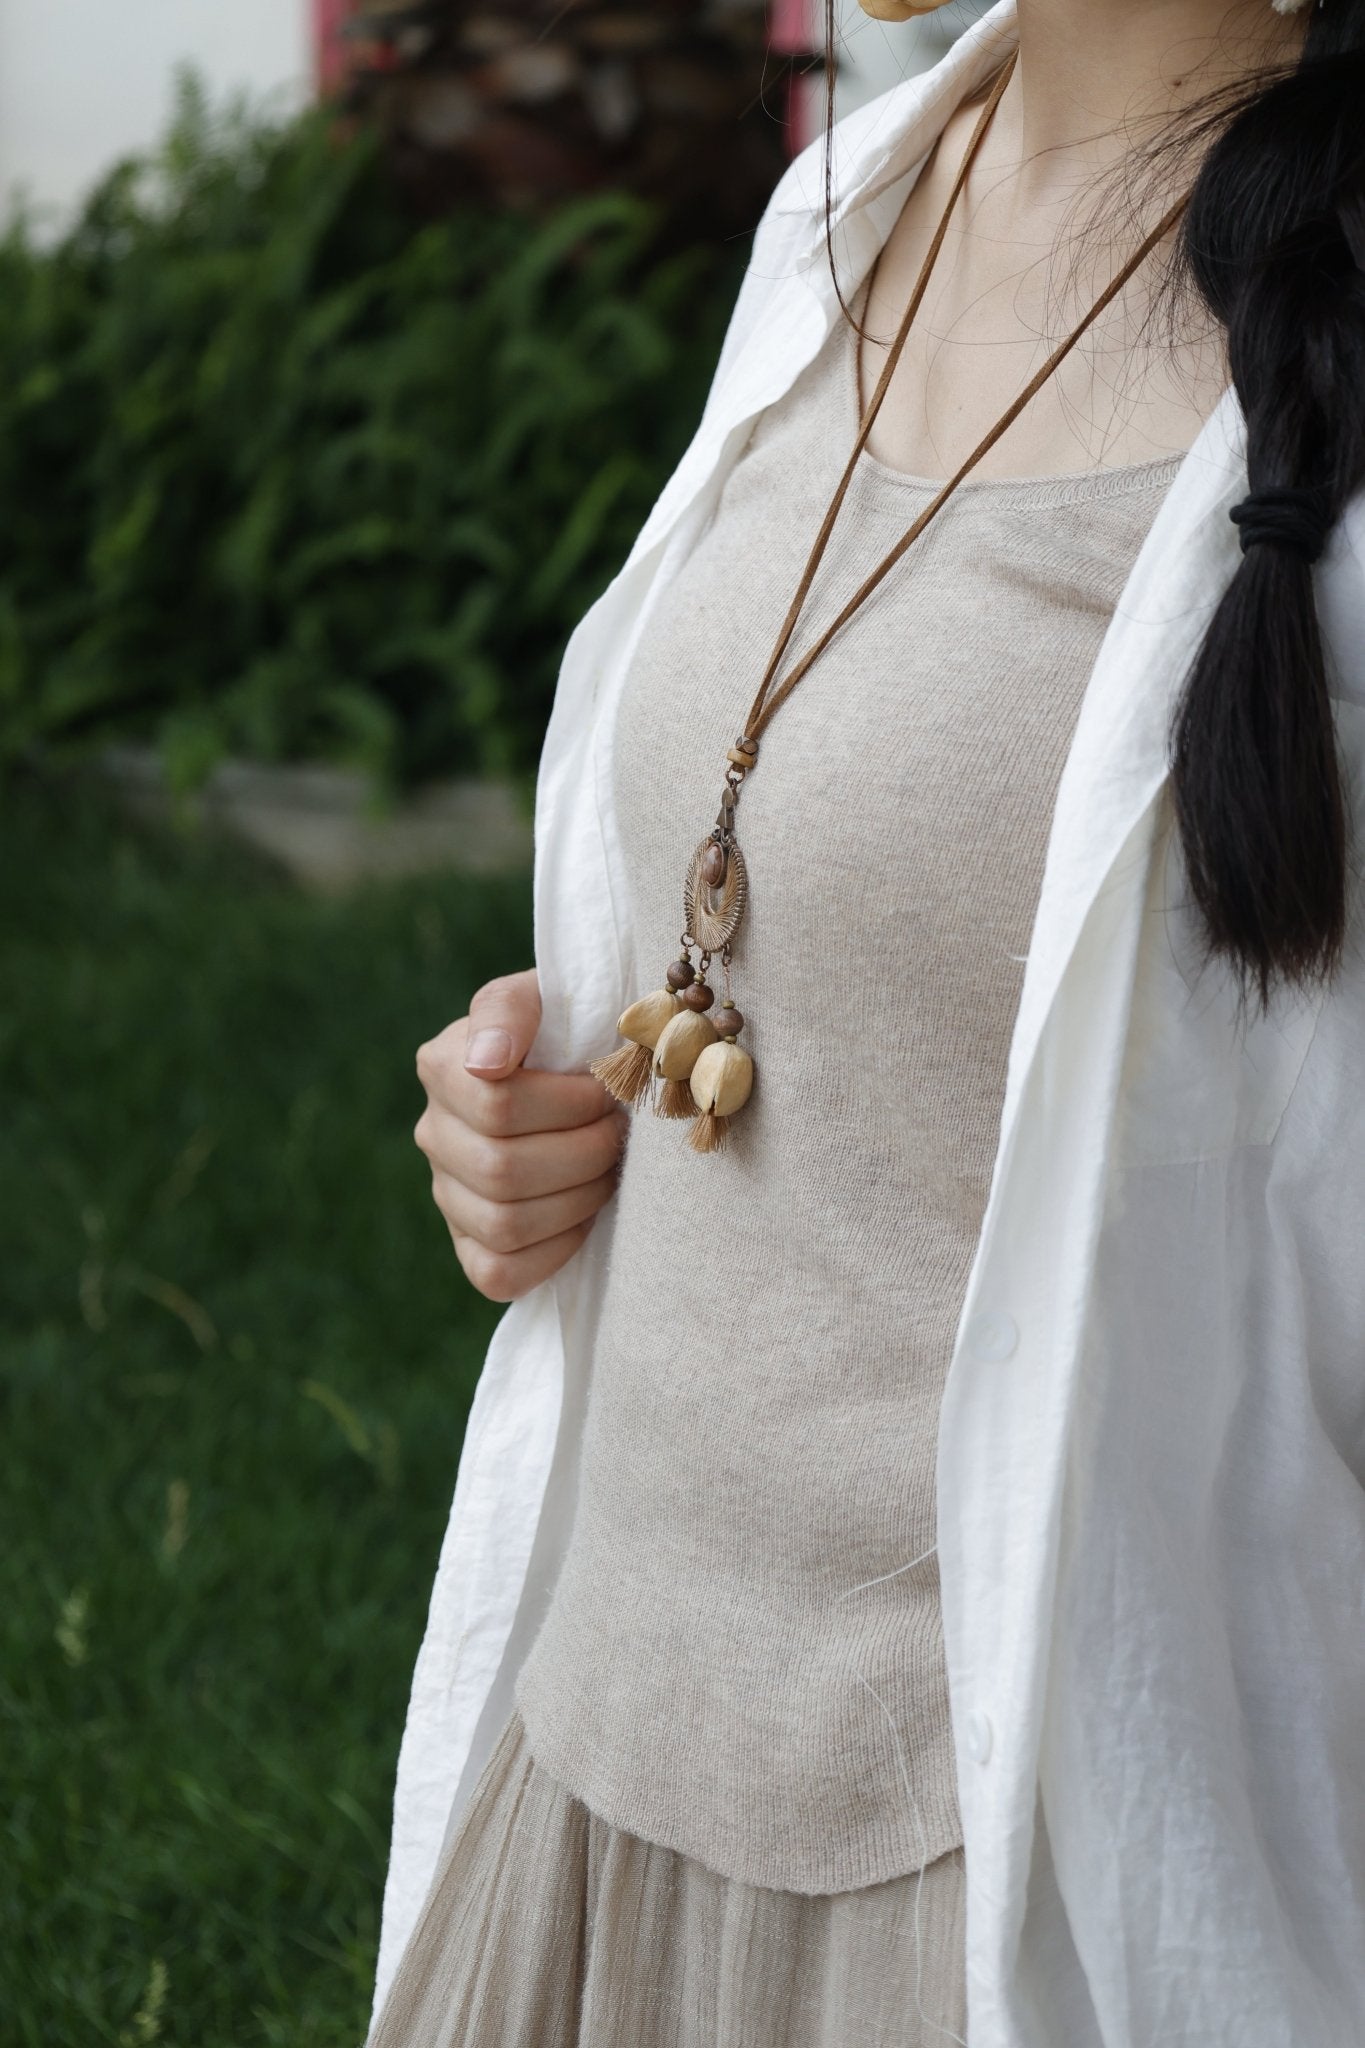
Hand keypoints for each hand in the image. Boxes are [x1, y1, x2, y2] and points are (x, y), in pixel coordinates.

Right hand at [414, 969, 625, 1301]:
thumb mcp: (547, 996)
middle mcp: (433, 1133)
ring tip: (609, 1169)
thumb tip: (486, 1062)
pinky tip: (583, 1216)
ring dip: (578, 1198)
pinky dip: (553, 1250)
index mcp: (443, 1065)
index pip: (499, 1104)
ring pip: (504, 1223)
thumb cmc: (574, 1031)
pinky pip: (498, 1272)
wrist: (592, 1076)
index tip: (609, 1087)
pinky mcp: (471, 1246)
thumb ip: (511, 1009)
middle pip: (503, 1169)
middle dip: (583, 1152)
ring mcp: (447, 1195)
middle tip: (619, 1132)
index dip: (570, 1104)